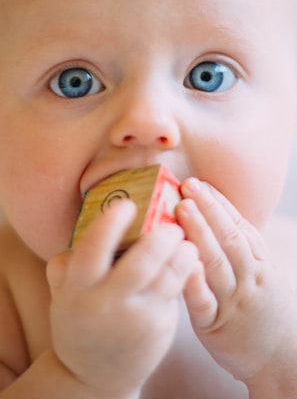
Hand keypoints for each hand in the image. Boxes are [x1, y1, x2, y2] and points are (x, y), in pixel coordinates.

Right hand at [47, 199, 196, 397]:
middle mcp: (107, 304)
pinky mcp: (160, 327)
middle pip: (141, 263)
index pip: (93, 250)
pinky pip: (176, 291)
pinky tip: (190, 257)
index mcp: (78, 290)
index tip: (127, 204)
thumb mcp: (63, 295)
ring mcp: (137, 318)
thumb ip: (66, 265)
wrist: (94, 376)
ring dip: (182, 253)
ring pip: (168, 277)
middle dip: (161, 238)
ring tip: (186, 240)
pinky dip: (186, 270)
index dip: (111, 225)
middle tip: (171, 223)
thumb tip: (81, 229)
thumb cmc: (80, 322)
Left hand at [177, 178, 296, 385]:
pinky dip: (195, 281)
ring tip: (183, 209)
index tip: (200, 182)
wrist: (280, 356)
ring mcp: (233, 301)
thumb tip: (212, 211)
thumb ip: (240, 246)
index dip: (218, 203)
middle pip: (229, 238)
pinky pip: (204, 301)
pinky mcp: (215, 325)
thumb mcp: (262, 271)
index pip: (239, 226)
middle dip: (208, 209)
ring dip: (200, 233)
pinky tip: (183, 262)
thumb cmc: (262, 306)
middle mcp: (249, 277)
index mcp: (259, 261)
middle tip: (188, 186)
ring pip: (217, 263)